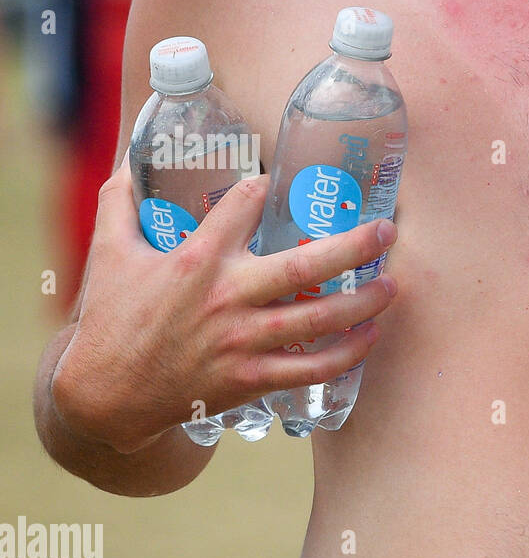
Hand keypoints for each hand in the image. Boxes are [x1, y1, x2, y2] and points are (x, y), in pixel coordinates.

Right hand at [51, 156, 398, 452]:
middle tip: (387, 231)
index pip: (243, 206)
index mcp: (196, 260)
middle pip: (305, 266)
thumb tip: (130, 161)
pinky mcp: (252, 379)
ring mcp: (244, 342)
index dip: (263, 187)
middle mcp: (228, 298)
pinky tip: (369, 337)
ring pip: (320, 318)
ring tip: (391, 285)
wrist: (107, 396)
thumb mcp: (107, 253)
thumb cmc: (112, 320)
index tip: (280, 180)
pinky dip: (348, 355)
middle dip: (355, 245)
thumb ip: (120, 203)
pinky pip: (313, 369)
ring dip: (364, 302)